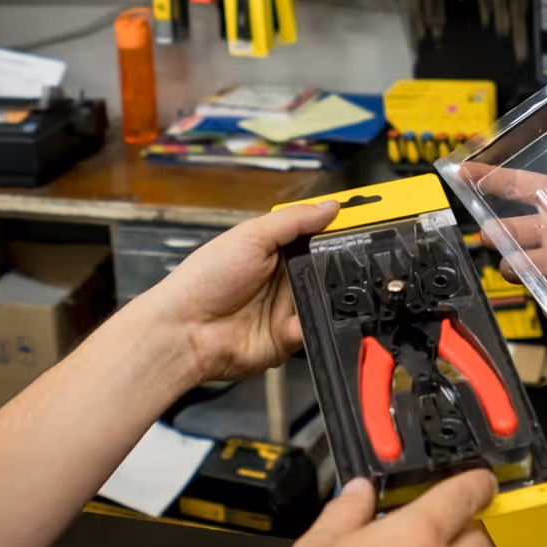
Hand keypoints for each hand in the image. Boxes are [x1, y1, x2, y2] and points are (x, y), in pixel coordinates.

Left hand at [140, 199, 337, 385]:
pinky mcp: (286, 340)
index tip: (361, 228)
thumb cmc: (206, 278)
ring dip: (325, 299)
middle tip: (346, 265)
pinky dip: (310, 326)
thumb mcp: (251, 236)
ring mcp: (285, 311)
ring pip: (324, 302)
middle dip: (337, 270)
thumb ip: (294, 221)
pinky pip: (312, 331)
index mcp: (275, 251)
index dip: (334, 235)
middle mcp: (283, 281)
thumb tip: (330, 206)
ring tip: (318, 294)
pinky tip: (295, 320)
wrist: (185, 330)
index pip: (315, 240)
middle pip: (326, 272)